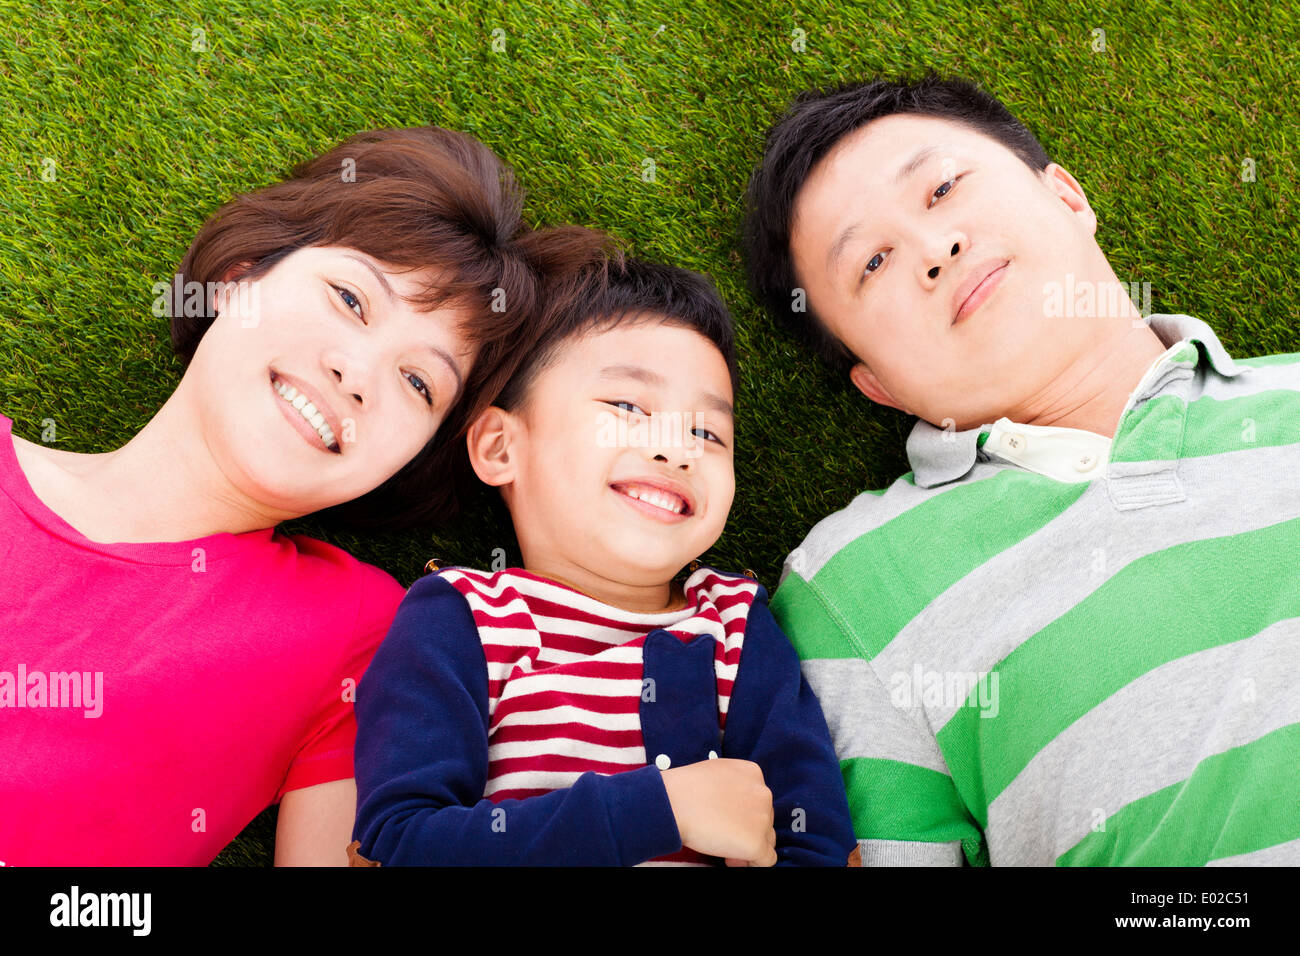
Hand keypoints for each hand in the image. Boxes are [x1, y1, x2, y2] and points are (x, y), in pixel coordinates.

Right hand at [660, 758, 776, 865]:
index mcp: (753, 774)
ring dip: (750, 846)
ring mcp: (762, 819)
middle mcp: (763, 794)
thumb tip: (734, 807)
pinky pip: (766, 860)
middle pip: (765, 819)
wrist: (673, 803)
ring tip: (727, 853)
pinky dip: (752, 864)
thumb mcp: (716, 773)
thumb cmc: (684, 788)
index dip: (745, 814)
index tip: (728, 822)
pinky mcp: (756, 843)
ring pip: (767, 839)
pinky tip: (732, 862)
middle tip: (723, 839)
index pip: (759, 799)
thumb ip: (732, 785)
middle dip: (747, 831)